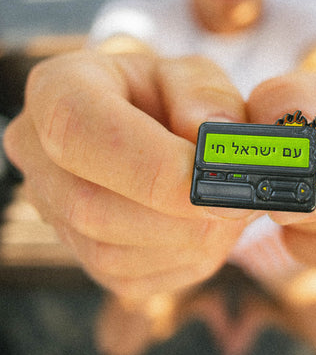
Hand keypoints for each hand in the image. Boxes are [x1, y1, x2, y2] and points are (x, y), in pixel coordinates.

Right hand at [3, 51, 254, 301]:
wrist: (155, 126)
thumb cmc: (173, 95)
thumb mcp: (196, 76)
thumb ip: (207, 96)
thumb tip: (214, 135)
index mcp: (56, 90)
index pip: (79, 131)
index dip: (151, 166)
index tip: (217, 182)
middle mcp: (35, 151)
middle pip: (90, 206)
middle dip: (177, 215)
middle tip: (240, 205)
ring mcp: (49, 208)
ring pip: (108, 253)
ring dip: (185, 243)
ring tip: (230, 212)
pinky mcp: (78, 253)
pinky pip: (126, 279)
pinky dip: (181, 261)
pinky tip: (208, 230)